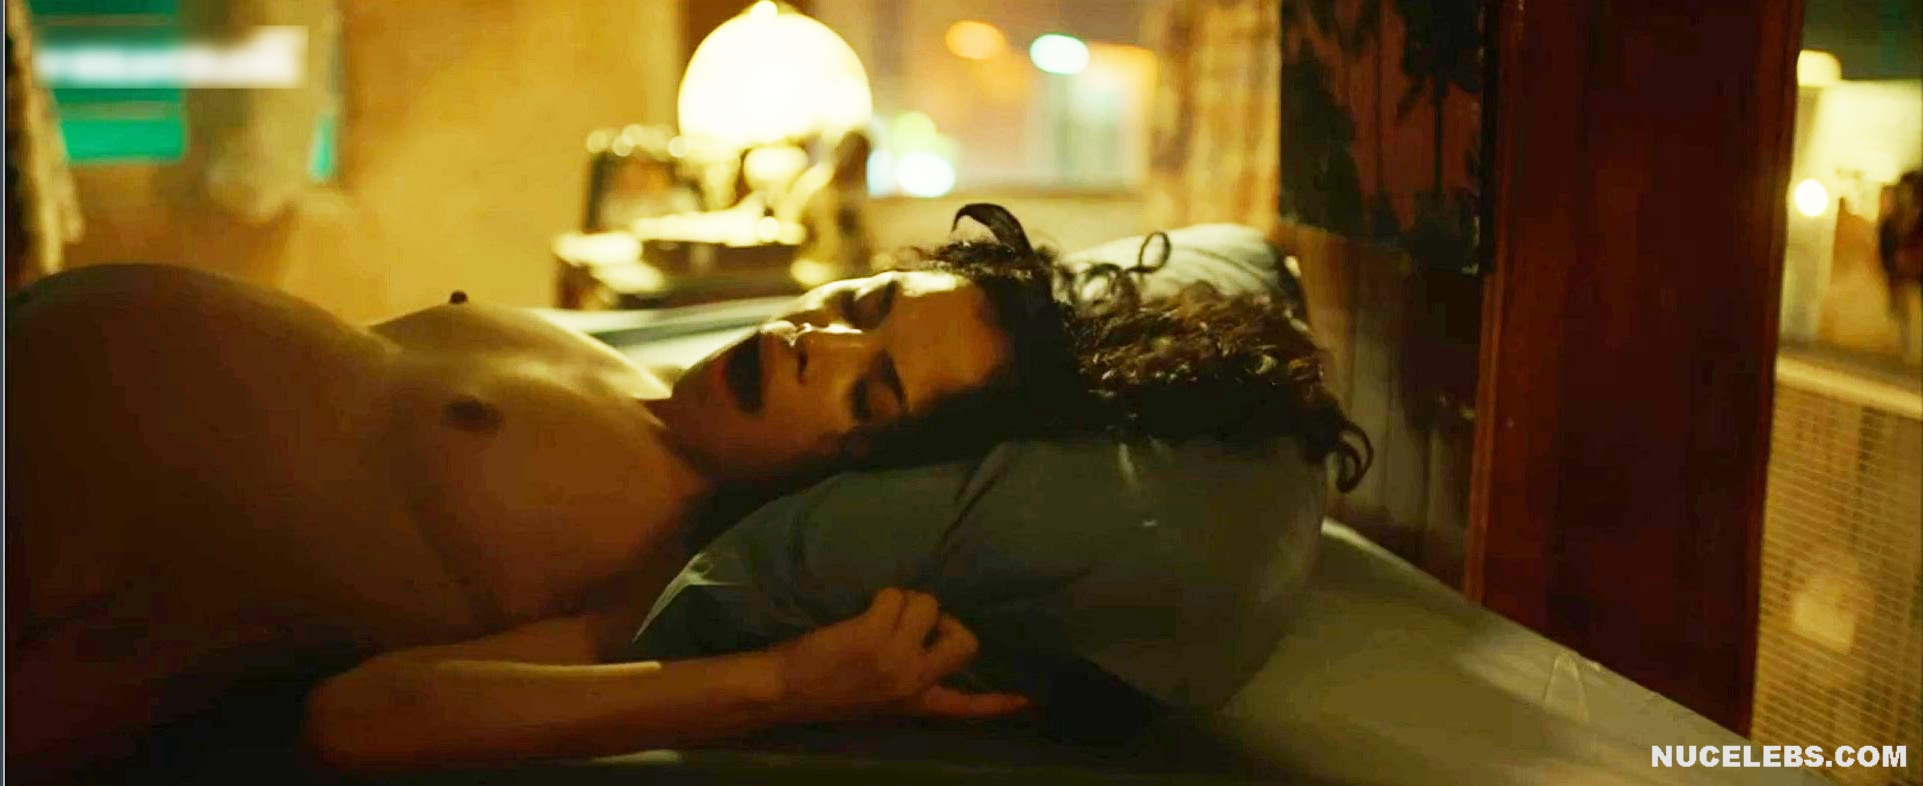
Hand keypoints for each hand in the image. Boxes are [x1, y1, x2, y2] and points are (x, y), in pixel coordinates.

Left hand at [768, 588, 1029, 722]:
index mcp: (917, 703)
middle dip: (945, 619)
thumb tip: (940, 643)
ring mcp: (895, 659)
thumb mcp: (880, 700)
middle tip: (915, 622)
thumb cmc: (827, 691)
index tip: (1034, 701)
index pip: (969, 707)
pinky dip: (882, 595)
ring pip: (928, 604)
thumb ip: (912, 679)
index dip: (1003, 701)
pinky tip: (861, 612)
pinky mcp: (873, 635)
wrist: (783, 692)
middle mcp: (914, 683)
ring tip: (876, 616)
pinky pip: (897, 595)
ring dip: (905, 600)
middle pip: (965, 640)